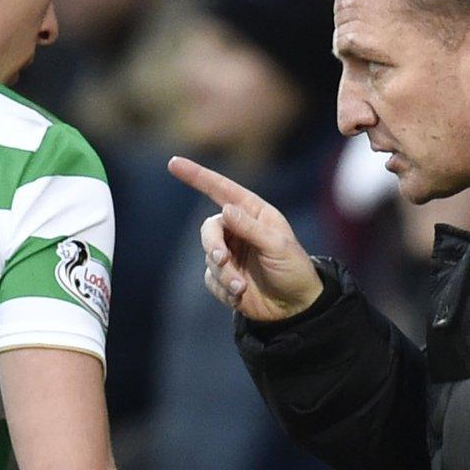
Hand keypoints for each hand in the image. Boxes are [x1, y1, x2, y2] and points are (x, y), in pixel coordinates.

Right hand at [167, 156, 321, 321]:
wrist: (295, 306)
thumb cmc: (293, 269)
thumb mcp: (278, 246)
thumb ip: (250, 228)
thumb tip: (225, 210)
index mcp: (253, 213)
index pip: (221, 190)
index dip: (197, 176)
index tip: (174, 163)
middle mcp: (238, 230)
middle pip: (209, 229)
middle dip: (213, 245)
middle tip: (223, 260)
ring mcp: (230, 254)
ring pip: (209, 257)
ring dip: (224, 274)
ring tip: (241, 287)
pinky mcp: (223, 277)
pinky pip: (211, 279)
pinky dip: (223, 289)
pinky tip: (240, 296)